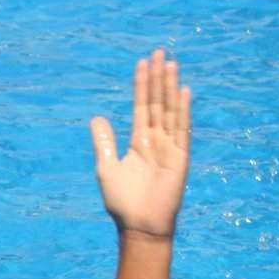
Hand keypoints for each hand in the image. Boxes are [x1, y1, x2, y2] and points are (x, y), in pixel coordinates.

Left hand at [90, 49, 190, 238]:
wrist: (139, 225)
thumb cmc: (122, 202)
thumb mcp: (106, 168)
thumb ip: (104, 142)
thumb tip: (96, 118)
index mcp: (138, 142)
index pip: (141, 107)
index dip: (141, 85)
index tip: (142, 63)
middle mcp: (156, 141)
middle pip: (157, 103)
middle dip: (158, 78)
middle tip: (159, 52)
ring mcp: (169, 147)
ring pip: (170, 110)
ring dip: (170, 87)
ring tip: (170, 64)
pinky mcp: (180, 157)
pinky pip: (182, 129)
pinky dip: (182, 110)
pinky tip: (183, 91)